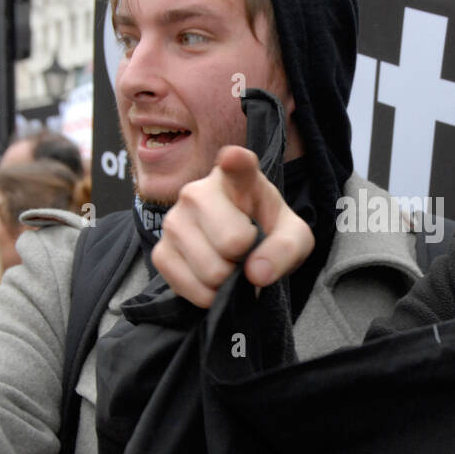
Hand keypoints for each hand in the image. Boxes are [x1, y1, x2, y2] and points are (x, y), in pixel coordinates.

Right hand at [151, 145, 314, 307]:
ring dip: (227, 281)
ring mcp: (173, 220)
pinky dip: (208, 295)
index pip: (236, 164)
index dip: (235, 162)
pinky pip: (189, 288)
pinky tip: (212, 278)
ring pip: (211, 270)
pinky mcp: (159, 252)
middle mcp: (197, 192)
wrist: (242, 249)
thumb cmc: (268, 231)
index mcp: (238, 177)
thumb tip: (256, 273)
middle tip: (246, 251)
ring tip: (229, 263)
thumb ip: (286, 249)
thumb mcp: (294, 238)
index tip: (233, 157)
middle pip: (231, 242)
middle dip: (246, 260)